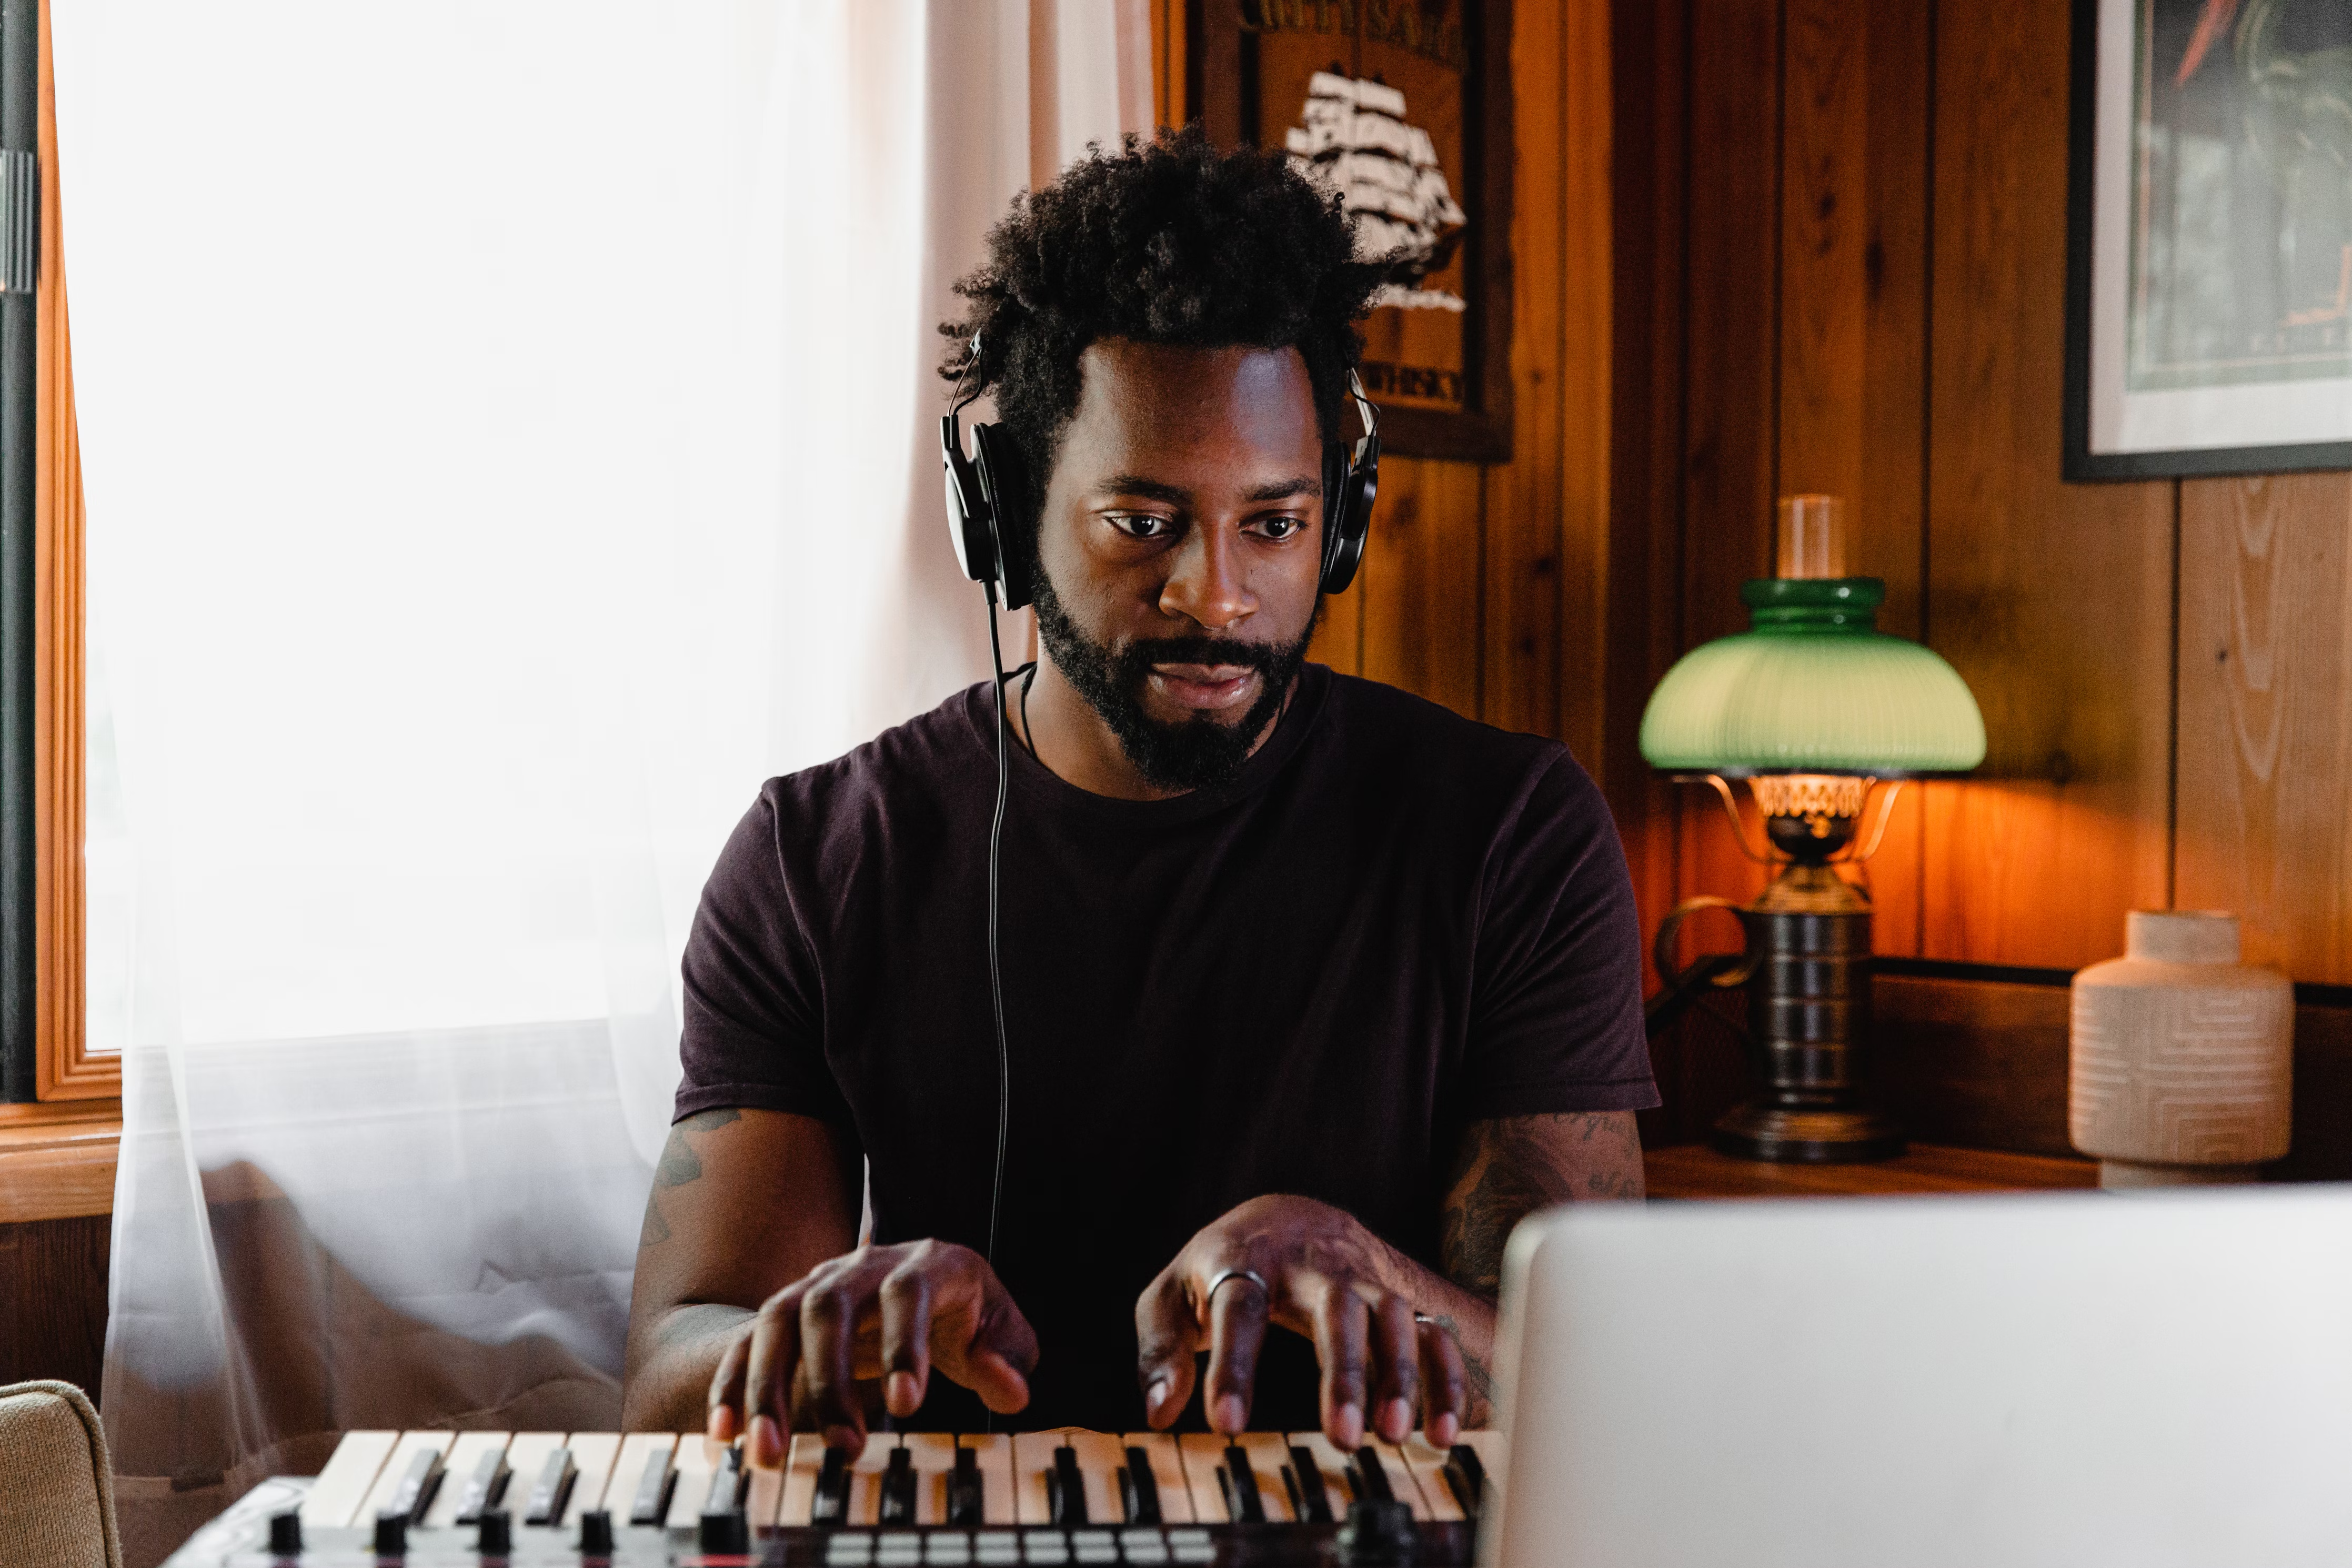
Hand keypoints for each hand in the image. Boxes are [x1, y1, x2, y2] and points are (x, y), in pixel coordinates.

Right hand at [707, 1239, 1037, 1463]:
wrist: (919, 1279)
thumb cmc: (962, 1310)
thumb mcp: (998, 1329)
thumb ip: (1006, 1358)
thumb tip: (1012, 1390)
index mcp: (925, 1263)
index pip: (908, 1291)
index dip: (904, 1345)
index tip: (908, 1406)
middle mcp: (861, 1265)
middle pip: (830, 1307)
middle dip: (830, 1379)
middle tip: (844, 1446)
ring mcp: (815, 1285)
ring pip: (779, 1322)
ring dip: (767, 1388)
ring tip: (769, 1452)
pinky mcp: (782, 1313)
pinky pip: (744, 1344)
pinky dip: (730, 1387)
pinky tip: (725, 1434)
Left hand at [1134, 1195, 1467, 1450]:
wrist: (1289, 1217)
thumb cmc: (1219, 1267)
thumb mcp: (1171, 1297)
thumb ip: (1161, 1351)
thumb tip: (1159, 1412)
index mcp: (1245, 1259)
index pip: (1239, 1308)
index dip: (1233, 1367)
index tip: (1226, 1424)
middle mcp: (1312, 1265)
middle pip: (1336, 1307)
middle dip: (1343, 1373)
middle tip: (1343, 1438)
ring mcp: (1362, 1280)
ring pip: (1391, 1317)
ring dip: (1399, 1376)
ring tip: (1394, 1435)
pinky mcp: (1398, 1299)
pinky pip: (1431, 1334)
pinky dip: (1443, 1380)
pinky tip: (1441, 1432)